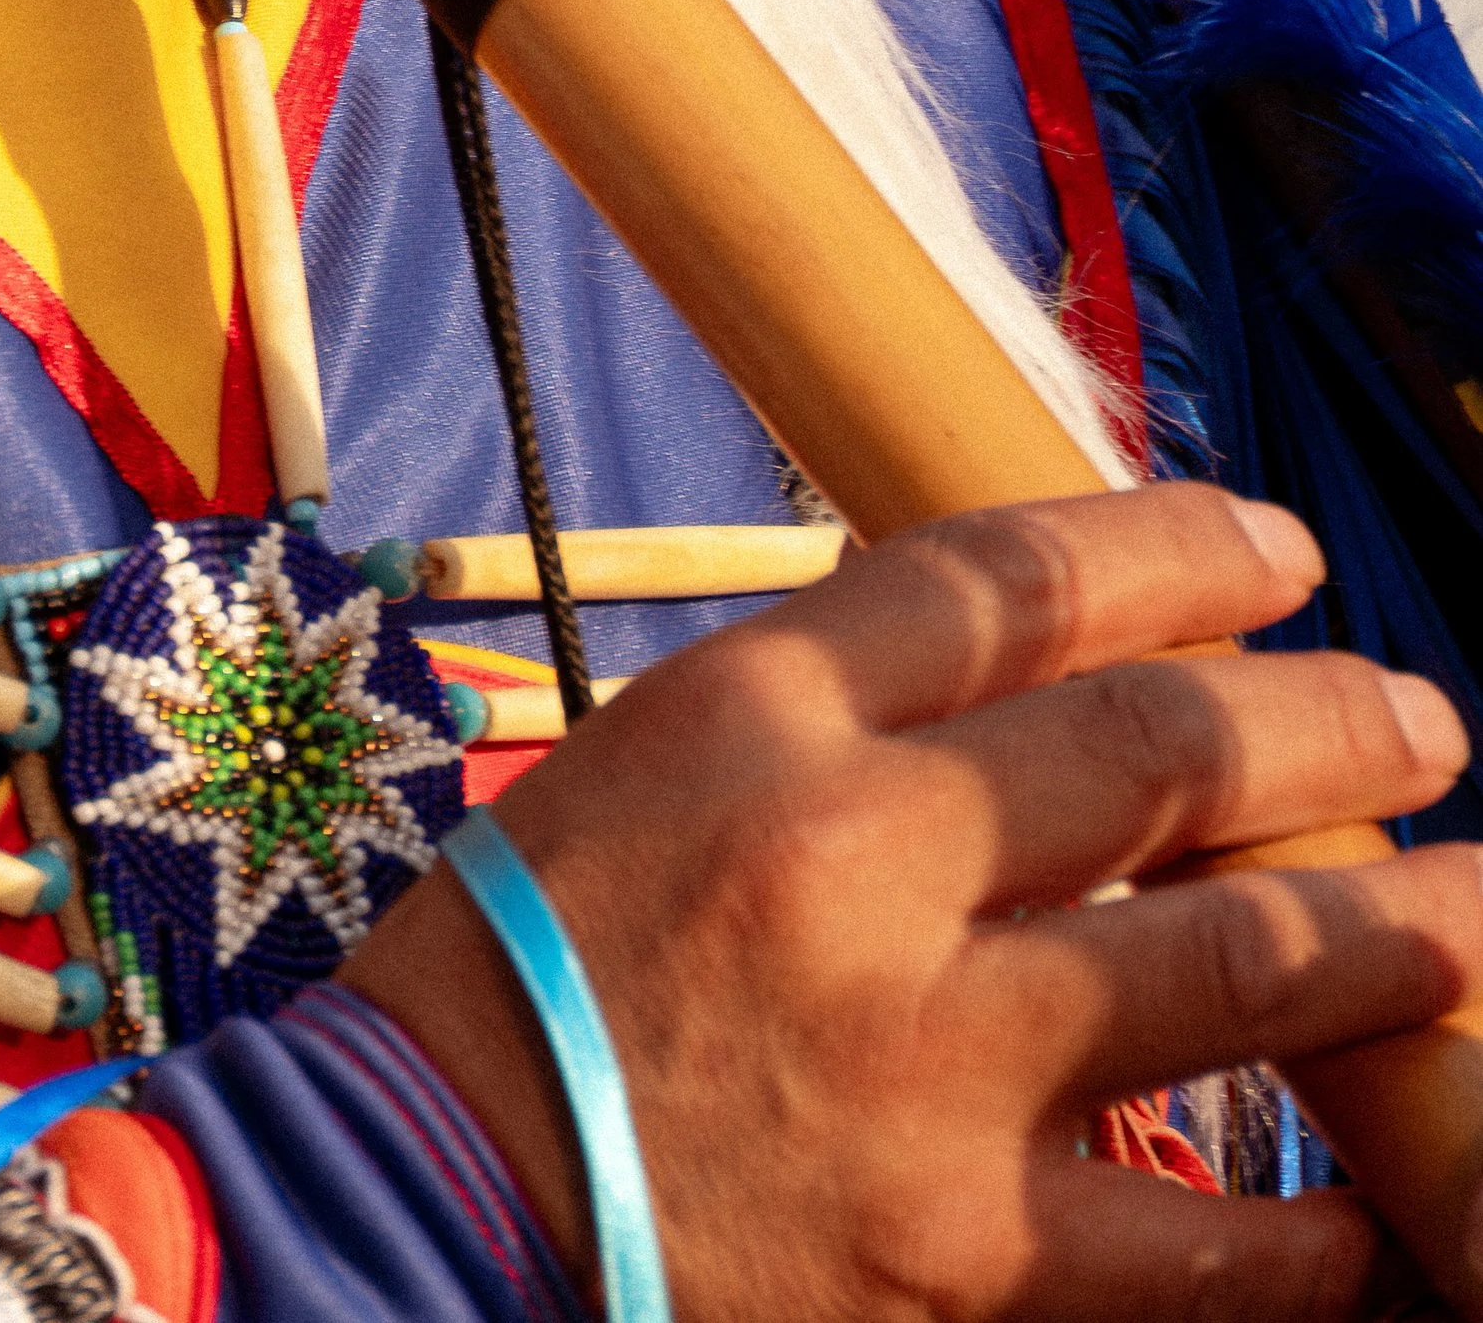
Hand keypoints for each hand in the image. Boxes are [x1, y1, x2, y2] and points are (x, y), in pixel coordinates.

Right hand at [342, 486, 1482, 1321]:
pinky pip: (1197, 1242)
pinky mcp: (955, 1251)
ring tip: (1476, 916)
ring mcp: (924, 1057)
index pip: (1017, 577)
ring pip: (1231, 960)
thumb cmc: (521, 966)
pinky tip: (1377, 1217)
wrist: (420, 1197)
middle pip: (1161, 743)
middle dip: (1330, 724)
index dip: (1180, 545)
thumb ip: (841, 706)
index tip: (1279, 550)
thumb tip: (1060, 674)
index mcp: (758, 711)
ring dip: (1388, 935)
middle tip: (1423, 719)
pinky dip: (1308, 1230)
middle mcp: (855, 853)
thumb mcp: (654, 758)